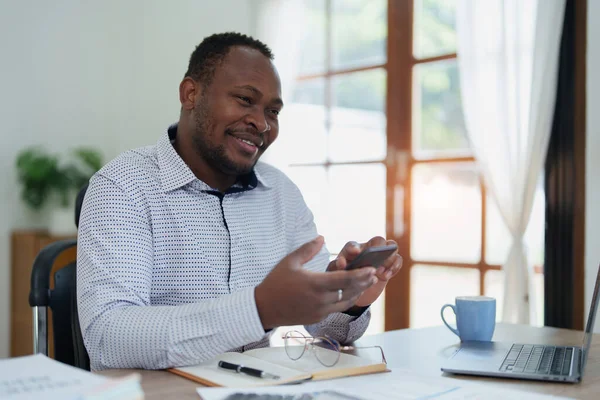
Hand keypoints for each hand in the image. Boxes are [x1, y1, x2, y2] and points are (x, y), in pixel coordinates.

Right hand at [255, 236, 377, 328]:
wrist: (264, 308)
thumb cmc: (276, 282)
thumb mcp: (290, 261)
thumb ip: (308, 249)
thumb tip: (322, 237)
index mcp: (314, 284)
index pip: (343, 280)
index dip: (360, 275)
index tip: (371, 269)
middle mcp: (320, 299)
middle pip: (349, 291)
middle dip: (363, 283)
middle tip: (374, 274)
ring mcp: (319, 311)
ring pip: (345, 302)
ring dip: (357, 292)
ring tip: (367, 283)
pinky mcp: (317, 317)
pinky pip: (336, 308)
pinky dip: (345, 299)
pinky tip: (350, 293)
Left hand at [327, 237, 402, 306]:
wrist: (357, 292)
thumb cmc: (345, 279)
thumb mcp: (337, 275)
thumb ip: (337, 267)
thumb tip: (341, 262)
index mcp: (352, 250)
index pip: (353, 245)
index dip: (354, 248)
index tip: (356, 253)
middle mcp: (368, 248)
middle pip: (378, 240)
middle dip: (379, 249)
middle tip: (375, 264)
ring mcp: (381, 255)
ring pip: (392, 246)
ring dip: (389, 258)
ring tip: (381, 273)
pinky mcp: (389, 265)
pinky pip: (398, 259)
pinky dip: (395, 266)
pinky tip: (386, 276)